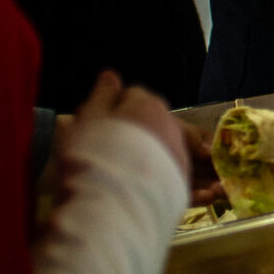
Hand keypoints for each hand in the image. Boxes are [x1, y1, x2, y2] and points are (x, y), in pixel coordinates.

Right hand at [69, 69, 191, 187]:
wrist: (113, 198)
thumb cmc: (95, 152)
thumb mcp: (90, 117)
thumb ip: (102, 95)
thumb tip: (111, 75)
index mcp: (148, 105)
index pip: (133, 97)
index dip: (114, 109)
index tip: (98, 125)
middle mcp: (171, 126)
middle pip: (151, 123)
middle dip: (134, 132)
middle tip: (106, 150)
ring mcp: (180, 155)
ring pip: (162, 149)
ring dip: (146, 156)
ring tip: (120, 172)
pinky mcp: (183, 183)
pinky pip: (170, 174)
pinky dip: (158, 178)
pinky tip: (139, 187)